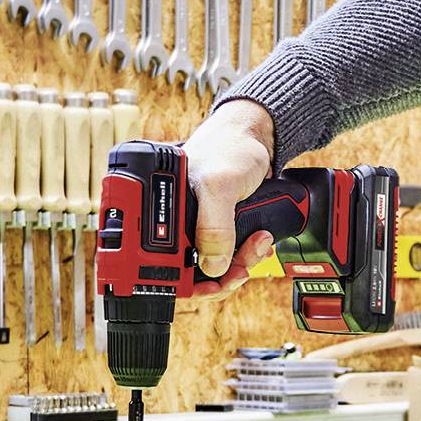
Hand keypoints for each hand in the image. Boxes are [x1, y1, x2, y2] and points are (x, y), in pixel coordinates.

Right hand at [182, 99, 276, 301]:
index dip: (187, 282)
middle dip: (223, 274)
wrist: (257, 135)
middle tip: (243, 266)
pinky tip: (260, 240)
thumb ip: (214, 226)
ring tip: (258, 242)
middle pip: (191, 270)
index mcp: (163, 211)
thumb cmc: (231, 147)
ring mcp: (198, 225)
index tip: (213, 285)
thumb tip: (212, 265)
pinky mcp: (218, 226)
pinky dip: (246, 253)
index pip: (160, 262)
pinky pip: (228, 253)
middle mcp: (176, 222)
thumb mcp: (221, 185)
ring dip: (240, 262)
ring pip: (214, 265)